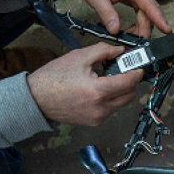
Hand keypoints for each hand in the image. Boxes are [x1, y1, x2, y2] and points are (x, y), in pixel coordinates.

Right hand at [26, 42, 143, 125]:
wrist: (35, 99)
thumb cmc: (53, 78)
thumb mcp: (79, 57)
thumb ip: (103, 51)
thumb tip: (120, 50)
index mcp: (98, 91)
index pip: (129, 82)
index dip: (137, 72)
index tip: (138, 65)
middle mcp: (101, 108)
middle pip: (130, 95)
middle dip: (130, 82)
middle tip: (122, 70)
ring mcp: (98, 118)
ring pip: (121, 104)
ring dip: (120, 91)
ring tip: (107, 79)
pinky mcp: (93, 122)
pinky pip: (110, 110)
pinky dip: (110, 99)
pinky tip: (98, 89)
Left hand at [64, 0, 171, 36]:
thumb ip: (106, 13)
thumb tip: (115, 30)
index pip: (150, 5)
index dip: (159, 19)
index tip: (167, 30)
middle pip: (149, 16)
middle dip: (144, 32)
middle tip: (135, 46)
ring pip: (147, 18)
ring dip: (140, 31)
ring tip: (129, 41)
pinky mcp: (140, 1)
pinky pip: (143, 17)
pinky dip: (138, 27)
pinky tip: (130, 33)